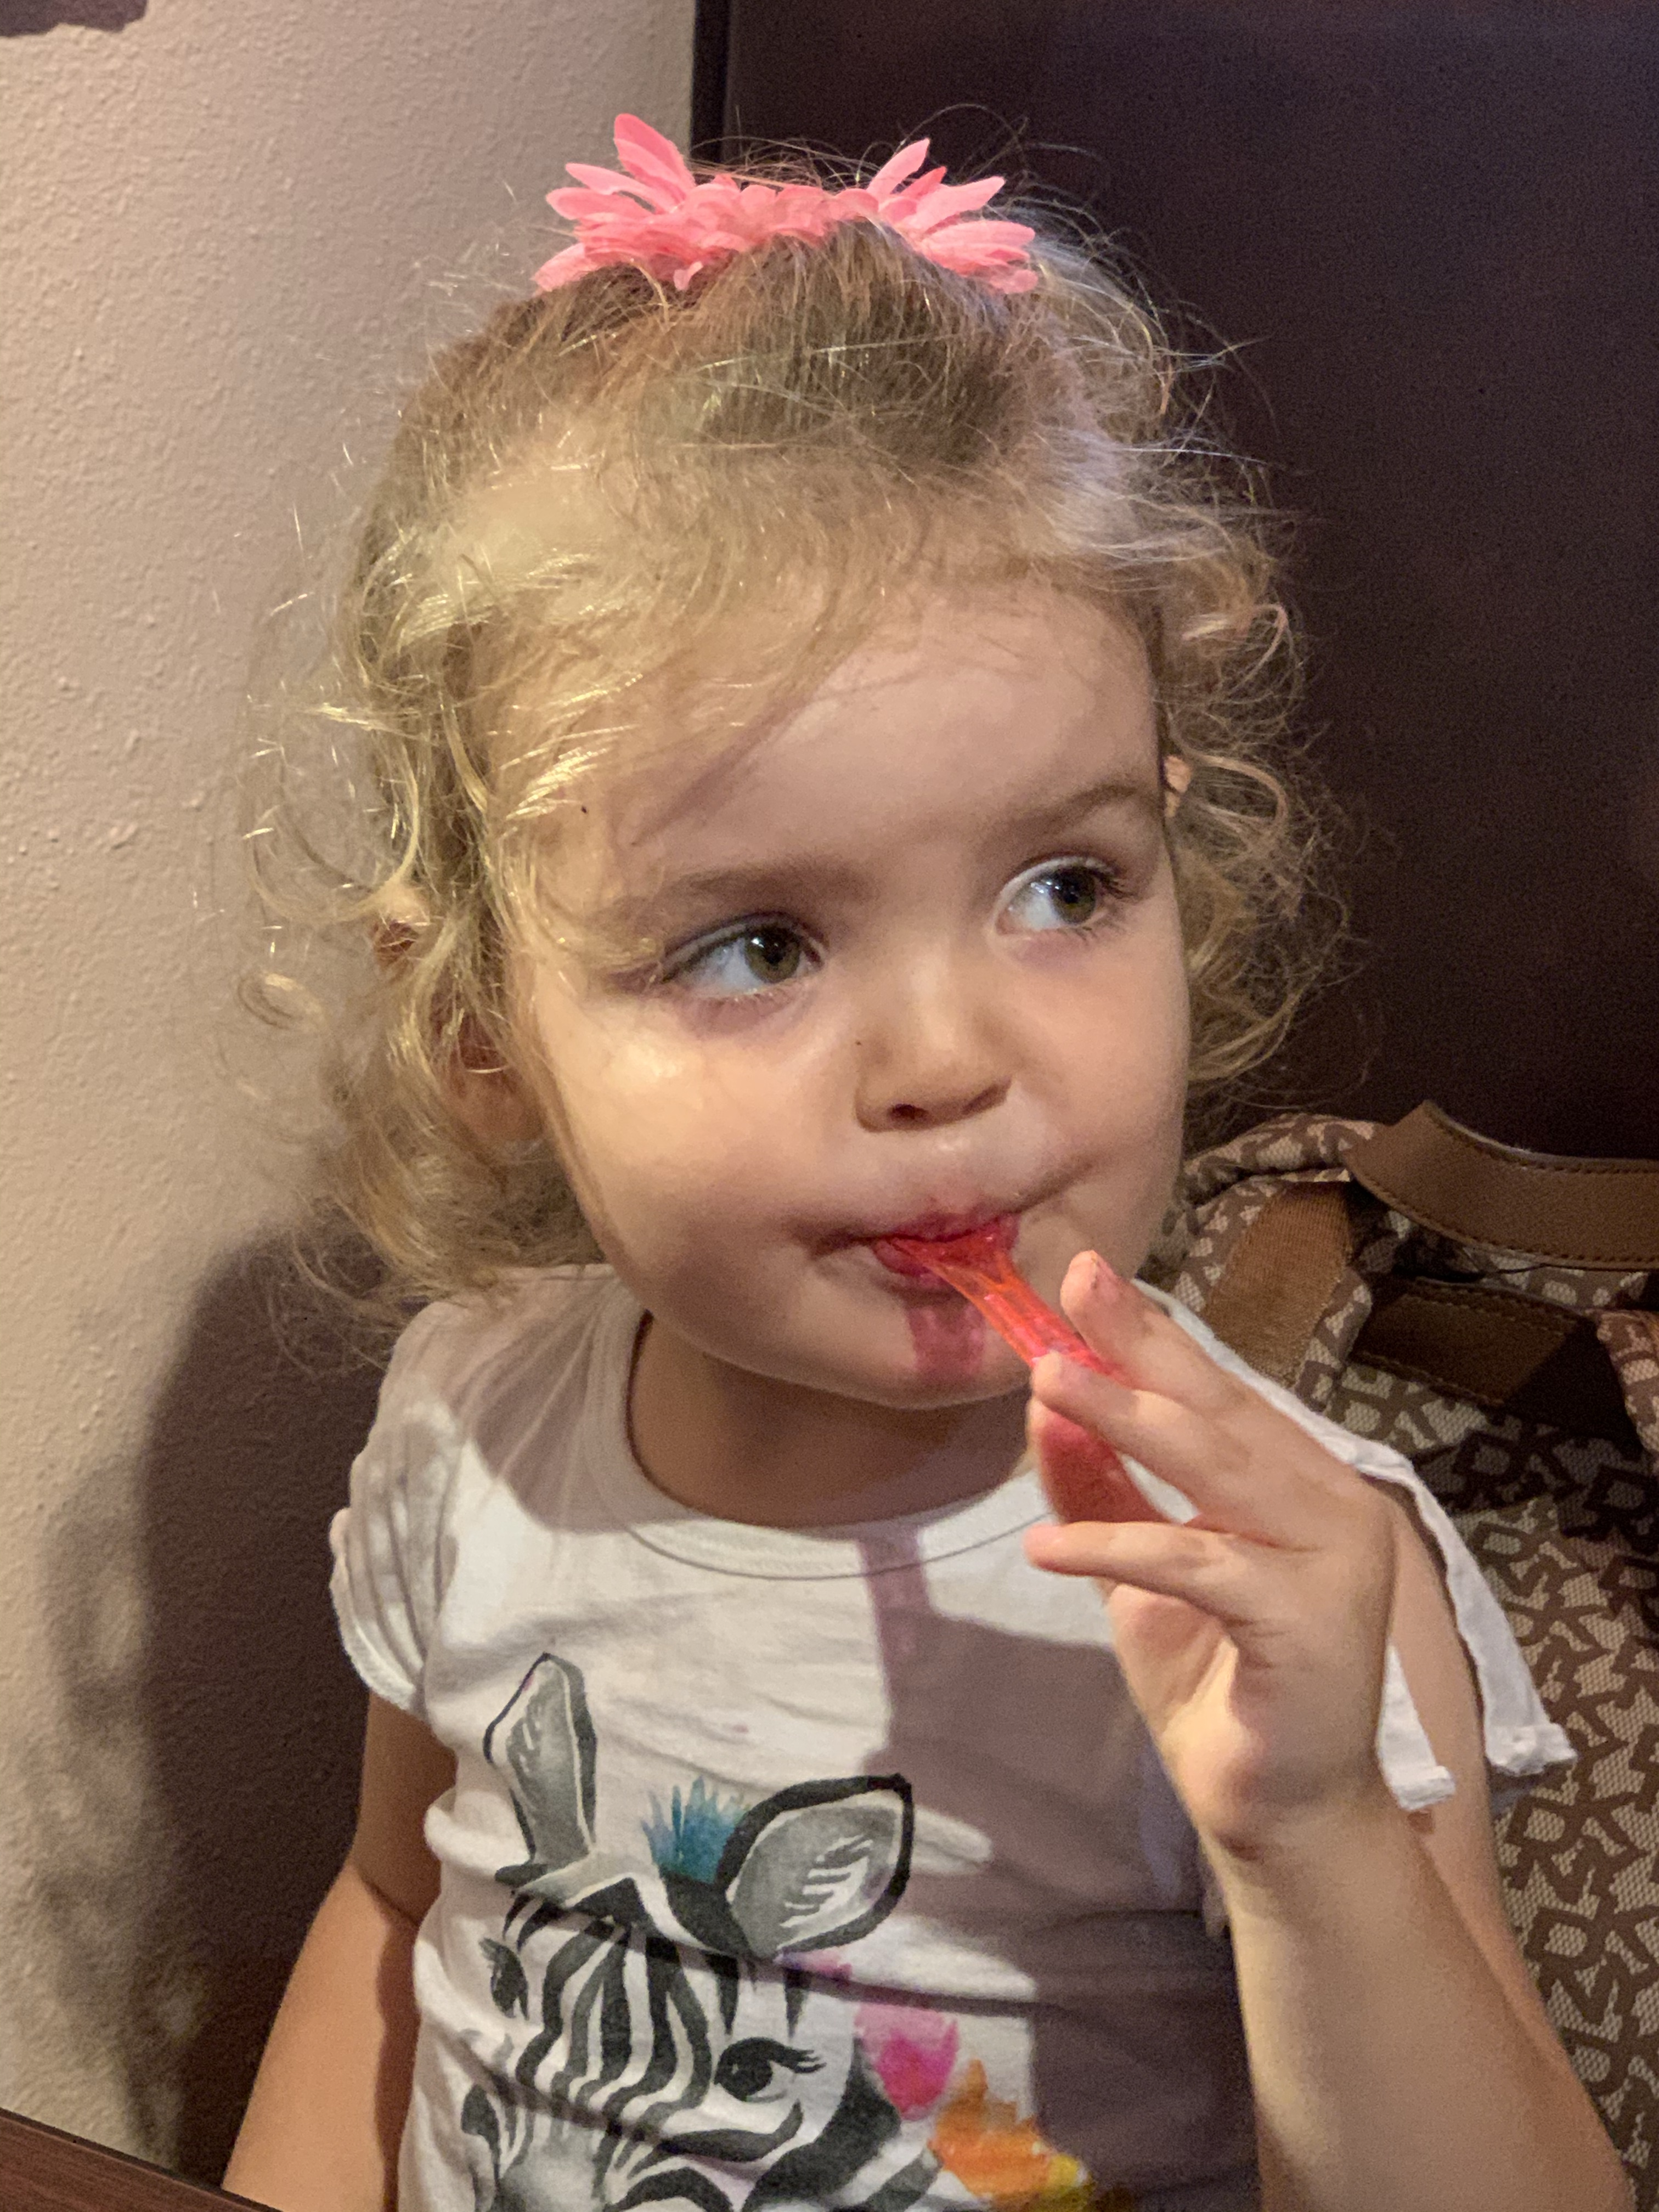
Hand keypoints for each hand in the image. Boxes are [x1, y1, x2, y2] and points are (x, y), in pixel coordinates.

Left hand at [1023, 1253, 1399, 1864]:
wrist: (1282, 1814)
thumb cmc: (1218, 1688)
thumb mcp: (1138, 1577)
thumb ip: (1101, 1492)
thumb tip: (1044, 1407)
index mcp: (1295, 1483)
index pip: (1215, 1392)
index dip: (1151, 1333)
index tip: (1086, 1276)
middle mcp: (1331, 1504)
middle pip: (1218, 1412)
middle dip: (1138, 1350)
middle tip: (1070, 1294)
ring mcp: (1332, 1560)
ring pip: (1217, 1469)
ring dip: (1126, 1421)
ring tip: (1048, 1384)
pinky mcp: (1309, 1622)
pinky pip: (1201, 1565)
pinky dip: (1121, 1548)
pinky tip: (1045, 1548)